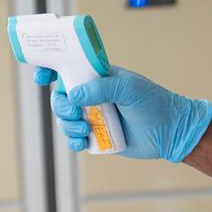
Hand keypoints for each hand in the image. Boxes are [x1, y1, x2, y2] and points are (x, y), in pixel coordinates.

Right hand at [33, 65, 211, 161]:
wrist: (170, 131)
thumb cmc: (154, 102)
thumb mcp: (129, 88)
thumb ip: (101, 88)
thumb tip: (74, 95)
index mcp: (97, 77)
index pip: (68, 69)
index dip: (51, 70)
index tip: (42, 76)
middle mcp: (92, 95)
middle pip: (61, 97)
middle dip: (61, 106)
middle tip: (75, 112)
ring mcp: (93, 116)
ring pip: (65, 119)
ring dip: (67, 125)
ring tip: (85, 130)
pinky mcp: (96, 137)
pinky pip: (74, 140)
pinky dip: (72, 142)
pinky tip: (82, 143)